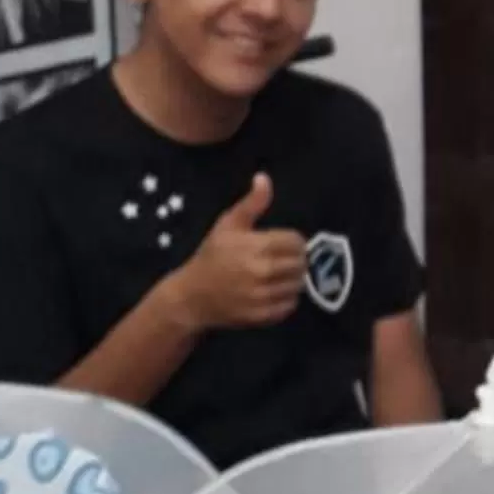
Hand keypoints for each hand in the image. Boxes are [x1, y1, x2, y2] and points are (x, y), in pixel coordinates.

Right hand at [169, 174, 305, 331]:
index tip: (284, 243)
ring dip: (293, 279)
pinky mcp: (262, 316)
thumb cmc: (211, 256)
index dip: (293, 241)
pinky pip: (290, 305)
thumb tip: (264, 177)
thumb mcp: (228, 225)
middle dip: (296, 260)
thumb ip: (251, 203)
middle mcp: (262, 272)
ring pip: (298, 285)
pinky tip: (273, 291)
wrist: (192, 296)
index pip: (296, 242)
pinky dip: (287, 299)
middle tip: (284, 260)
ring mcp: (262, 296)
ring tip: (278, 275)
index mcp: (256, 246)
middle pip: (301, 263)